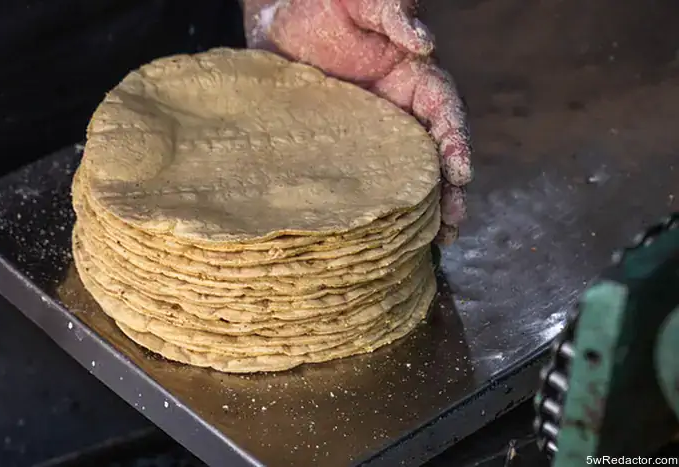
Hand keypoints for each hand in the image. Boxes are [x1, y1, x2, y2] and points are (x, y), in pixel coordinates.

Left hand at [242, 0, 471, 244]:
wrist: (280, 24)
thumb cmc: (324, 5)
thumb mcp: (361, 1)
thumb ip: (392, 13)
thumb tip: (423, 42)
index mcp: (414, 77)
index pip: (444, 109)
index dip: (456, 141)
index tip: (460, 171)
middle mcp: (403, 110)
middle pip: (436, 152)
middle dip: (450, 188)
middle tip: (453, 222)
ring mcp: (377, 134)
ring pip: (410, 173)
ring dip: (426, 206)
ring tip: (437, 240)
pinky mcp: (349, 150)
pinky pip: (371, 179)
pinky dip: (385, 206)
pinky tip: (389, 235)